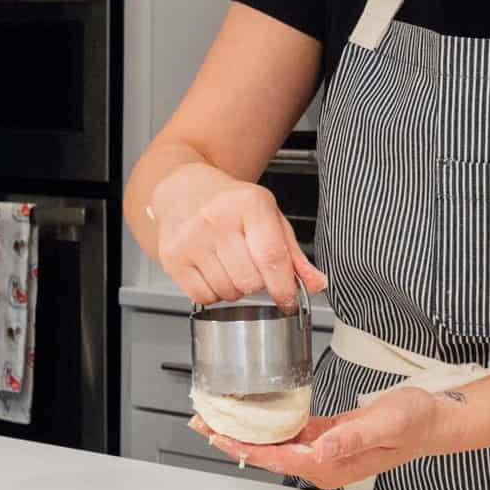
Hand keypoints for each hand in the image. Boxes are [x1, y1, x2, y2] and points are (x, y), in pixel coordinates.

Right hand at [153, 162, 325, 310]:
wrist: (186, 189)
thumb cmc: (232, 203)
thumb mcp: (270, 217)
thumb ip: (294, 254)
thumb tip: (317, 283)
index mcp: (250, 204)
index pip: (272, 258)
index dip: (284, 287)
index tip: (288, 299)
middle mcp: (218, 219)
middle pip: (250, 280)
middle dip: (259, 285)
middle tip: (253, 269)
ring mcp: (192, 239)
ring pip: (227, 291)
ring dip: (236, 289)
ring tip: (232, 266)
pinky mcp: (172, 256)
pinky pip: (202, 296)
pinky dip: (214, 294)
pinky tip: (214, 272)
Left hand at [189, 385, 464, 489]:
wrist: (434, 419)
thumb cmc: (414, 421)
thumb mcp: (385, 423)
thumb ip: (352, 437)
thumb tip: (319, 450)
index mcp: (331, 465)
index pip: (278, 458)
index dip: (245, 447)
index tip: (217, 435)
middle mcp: (323, 464)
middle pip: (267, 455)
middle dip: (233, 439)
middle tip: (200, 421)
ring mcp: (325, 453)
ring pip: (275, 445)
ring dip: (246, 432)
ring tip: (216, 418)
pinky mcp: (328, 438)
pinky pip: (290, 435)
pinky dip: (268, 425)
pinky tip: (253, 415)